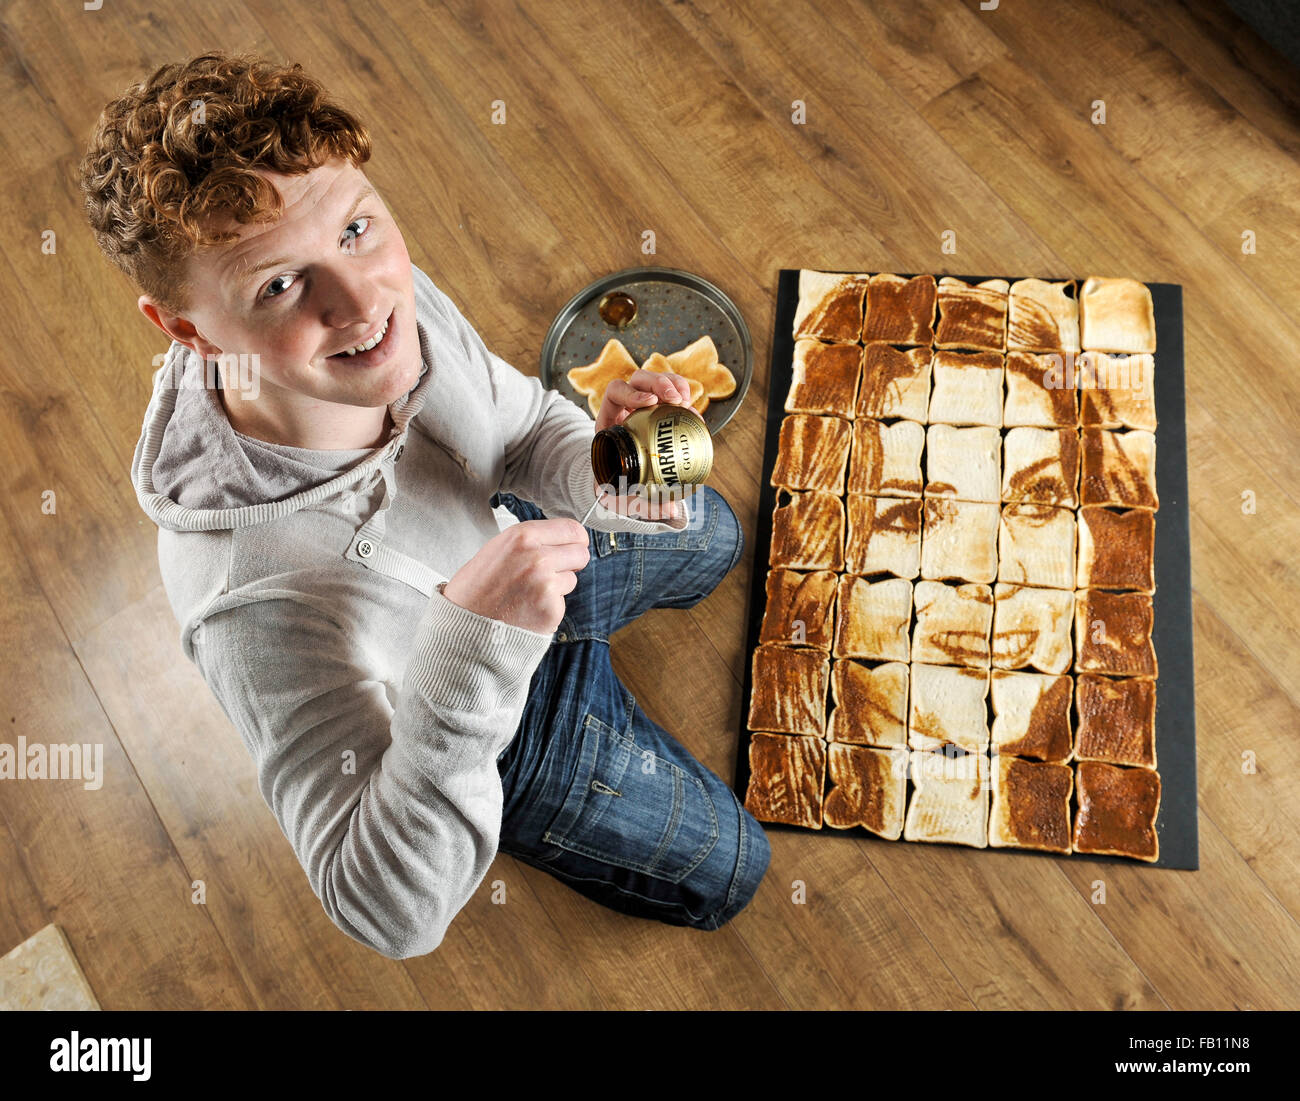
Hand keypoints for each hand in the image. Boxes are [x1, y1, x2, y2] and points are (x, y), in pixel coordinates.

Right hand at [441, 518, 589, 632]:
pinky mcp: (551, 608)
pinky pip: (563, 601)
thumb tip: (562, 539)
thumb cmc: (477, 588)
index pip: (572, 528)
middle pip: (581, 553)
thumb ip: (531, 541)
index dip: (575, 539)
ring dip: (557, 585)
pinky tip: (528, 608)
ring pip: (572, 578)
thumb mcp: (498, 548)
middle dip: (571, 562)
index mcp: (522, 536)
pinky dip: (550, 606)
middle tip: (551, 571)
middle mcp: (537, 556)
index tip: (572, 546)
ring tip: (529, 592)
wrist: (465, 624)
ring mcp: (546, 583)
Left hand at [593, 368, 696, 522]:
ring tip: (688, 401)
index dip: (631, 393)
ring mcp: (644, 406)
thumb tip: (670, 509)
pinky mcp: (660, 410)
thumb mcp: (625, 497)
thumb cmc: (618, 488)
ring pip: (657, 381)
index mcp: (609, 421)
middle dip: (658, 383)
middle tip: (676, 399)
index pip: (615, 392)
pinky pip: (672, 393)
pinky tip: (693, 409)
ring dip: (674, 384)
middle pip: (639, 379)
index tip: (649, 404)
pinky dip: (684, 395)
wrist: (620, 482)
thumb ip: (644, 504)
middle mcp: (625, 408)